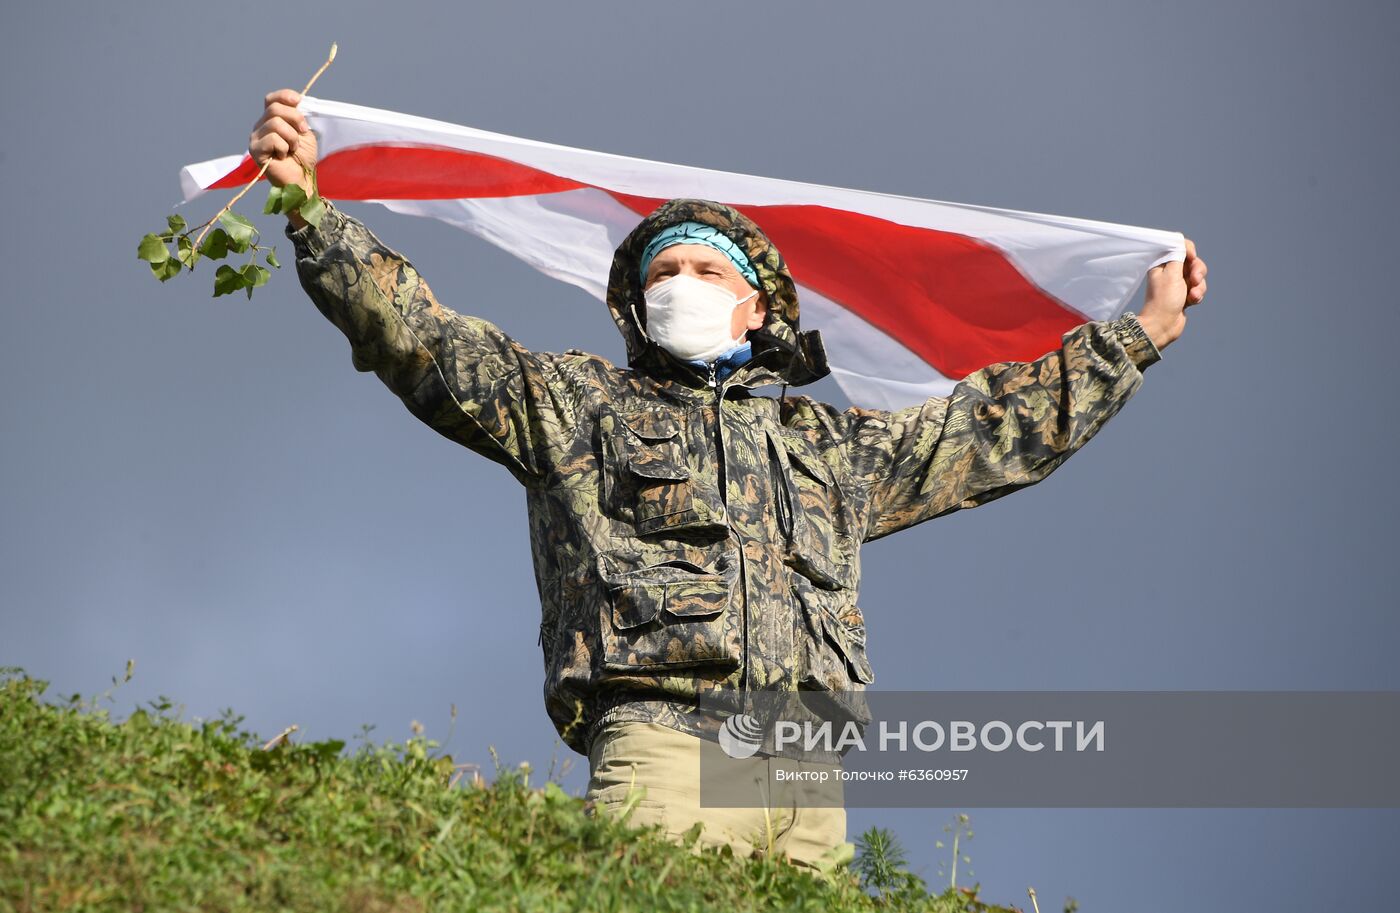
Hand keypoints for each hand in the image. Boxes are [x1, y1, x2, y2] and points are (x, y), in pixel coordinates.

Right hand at [249, 89, 317, 212]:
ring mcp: (255, 138)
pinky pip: (273, 138)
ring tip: (292, 149)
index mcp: (271, 120)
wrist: (301, 179)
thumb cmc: (302, 158)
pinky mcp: (255, 150)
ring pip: (275, 123)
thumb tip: (298, 101)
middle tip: (303, 133)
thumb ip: (298, 117)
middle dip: (295, 118)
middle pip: (274, 108)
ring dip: (292, 137)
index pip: (272, 99)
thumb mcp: (304, 133)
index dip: (285, 96)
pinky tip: (283, 156)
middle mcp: (260, 126)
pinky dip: (284, 147)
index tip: (298, 101)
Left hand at [1138, 237, 1207, 350]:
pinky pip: (1199, 289)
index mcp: (1162, 264)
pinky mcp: (1185, 294)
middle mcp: (1170, 272)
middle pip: (1193, 262)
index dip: (1189, 251)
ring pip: (1199, 277)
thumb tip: (1181, 243)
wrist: (1162, 325)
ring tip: (1193, 296)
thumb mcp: (1171, 273)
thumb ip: (1178, 255)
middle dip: (1198, 271)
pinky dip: (1198, 295)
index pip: (1180, 247)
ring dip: (1199, 286)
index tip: (1191, 258)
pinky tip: (1192, 302)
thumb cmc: (1164, 299)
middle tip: (1195, 279)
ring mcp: (1178, 284)